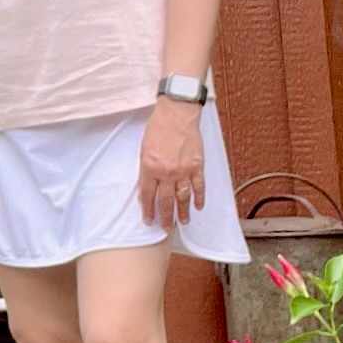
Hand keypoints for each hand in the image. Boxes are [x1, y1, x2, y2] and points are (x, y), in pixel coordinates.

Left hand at [138, 99, 205, 228]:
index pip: (147, 195)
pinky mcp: (197, 165)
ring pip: (183, 197)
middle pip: (166, 201)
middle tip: (166, 228)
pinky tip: (198, 206)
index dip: (148, 210)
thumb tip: (148, 188)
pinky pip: (199, 186)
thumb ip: (146, 170)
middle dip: (165, 217)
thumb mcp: (143, 149)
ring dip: (183, 212)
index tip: (149, 220)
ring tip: (183, 222)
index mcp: (149, 168)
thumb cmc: (158, 128)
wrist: (177, 114)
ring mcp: (183, 170)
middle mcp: (166, 172)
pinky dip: (199, 198)